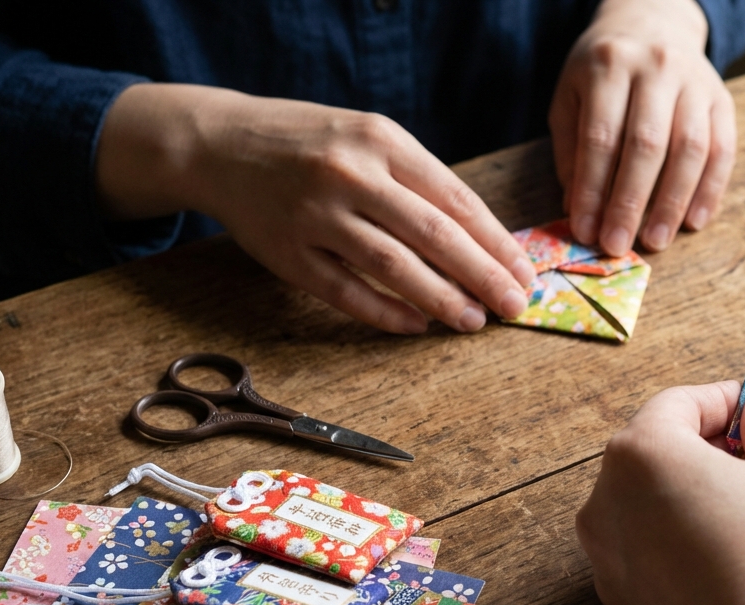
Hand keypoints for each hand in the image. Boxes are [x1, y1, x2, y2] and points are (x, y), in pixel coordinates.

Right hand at [98, 84, 535, 333]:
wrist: (221, 144)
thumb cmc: (312, 144)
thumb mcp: (368, 138)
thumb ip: (418, 180)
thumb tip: (484, 242)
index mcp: (381, 141)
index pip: (454, 198)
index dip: (495, 242)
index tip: (524, 272)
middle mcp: (350, 174)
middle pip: (432, 234)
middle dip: (482, 275)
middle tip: (513, 306)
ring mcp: (315, 215)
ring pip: (393, 266)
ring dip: (440, 299)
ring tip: (473, 321)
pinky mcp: (287, 253)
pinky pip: (346, 292)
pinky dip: (386, 313)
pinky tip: (416, 326)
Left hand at [550, 0, 735, 255]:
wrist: (653, 24)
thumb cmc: (603, 71)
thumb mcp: (571, 97)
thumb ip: (571, 151)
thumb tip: (578, 210)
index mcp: (609, 66)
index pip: (601, 137)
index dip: (593, 189)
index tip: (585, 230)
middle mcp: (657, 69)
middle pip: (647, 145)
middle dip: (630, 202)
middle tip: (619, 244)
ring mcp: (695, 82)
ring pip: (690, 149)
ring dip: (673, 202)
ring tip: (655, 240)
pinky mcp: (723, 99)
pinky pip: (723, 150)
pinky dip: (710, 191)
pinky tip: (694, 221)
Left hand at [577, 381, 744, 604]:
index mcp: (639, 454)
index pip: (679, 403)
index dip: (726, 399)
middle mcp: (603, 504)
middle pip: (656, 453)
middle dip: (707, 447)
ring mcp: (605, 562)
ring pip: (649, 506)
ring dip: (693, 496)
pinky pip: (651, 554)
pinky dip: (683, 544)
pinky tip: (733, 562)